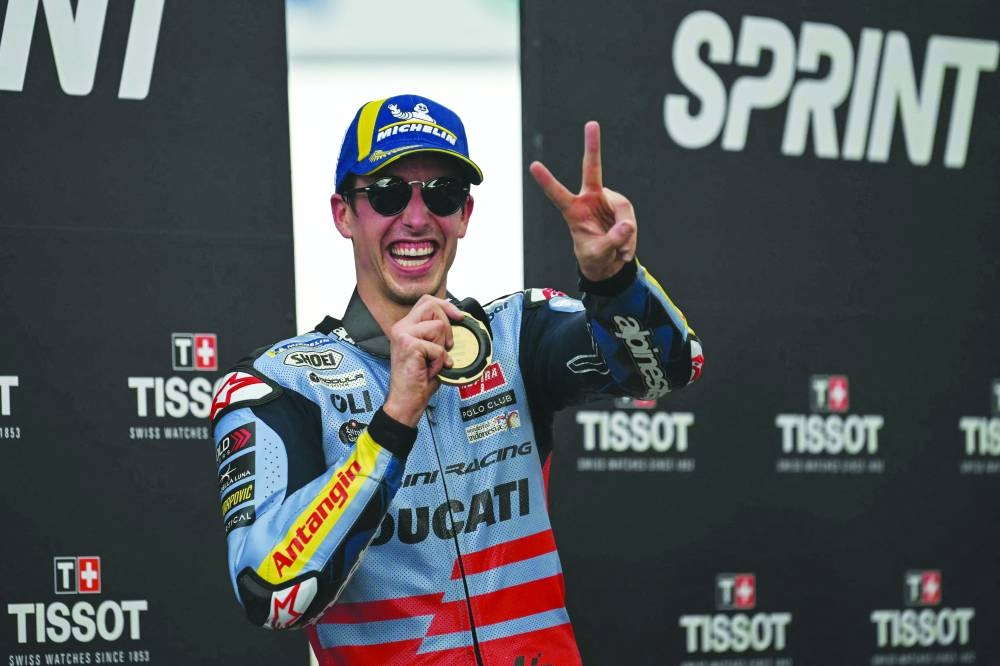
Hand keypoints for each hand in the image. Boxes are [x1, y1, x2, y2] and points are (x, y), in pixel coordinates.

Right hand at [382, 295, 462, 426]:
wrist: (406, 400)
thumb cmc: (418, 379)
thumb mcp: (429, 350)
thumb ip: (436, 334)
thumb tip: (457, 321)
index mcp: (405, 326)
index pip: (426, 301)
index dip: (446, 305)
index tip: (459, 317)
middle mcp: (401, 327)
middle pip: (432, 306)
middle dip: (447, 325)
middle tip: (445, 347)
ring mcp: (403, 335)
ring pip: (438, 326)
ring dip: (442, 348)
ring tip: (432, 362)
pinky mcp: (409, 346)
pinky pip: (438, 347)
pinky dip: (440, 361)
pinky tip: (429, 370)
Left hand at [529, 121, 637, 281]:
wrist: (608, 263)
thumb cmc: (594, 257)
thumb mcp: (598, 254)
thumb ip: (612, 241)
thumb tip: (627, 226)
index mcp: (573, 210)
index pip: (558, 194)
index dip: (546, 181)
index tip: (533, 165)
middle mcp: (590, 199)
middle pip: (592, 169)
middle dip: (593, 146)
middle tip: (591, 124)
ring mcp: (608, 201)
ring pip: (623, 210)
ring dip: (626, 234)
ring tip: (621, 252)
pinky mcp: (622, 207)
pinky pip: (631, 220)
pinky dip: (631, 239)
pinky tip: (624, 250)